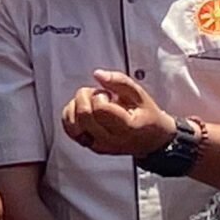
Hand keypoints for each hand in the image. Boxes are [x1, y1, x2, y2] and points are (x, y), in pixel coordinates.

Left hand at [62, 69, 176, 157]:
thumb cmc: (145, 116)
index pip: (100, 110)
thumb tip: (98, 74)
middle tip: (99, 95)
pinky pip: (70, 129)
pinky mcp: (89, 145)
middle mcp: (110, 140)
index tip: (110, 95)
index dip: (101, 96)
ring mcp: (98, 145)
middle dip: (86, 97)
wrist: (149, 140)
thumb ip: (119, 81)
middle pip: (84, 116)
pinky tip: (85, 110)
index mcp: (127, 128)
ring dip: (77, 107)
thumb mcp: (140, 95)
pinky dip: (72, 115)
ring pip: (72, 124)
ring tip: (92, 104)